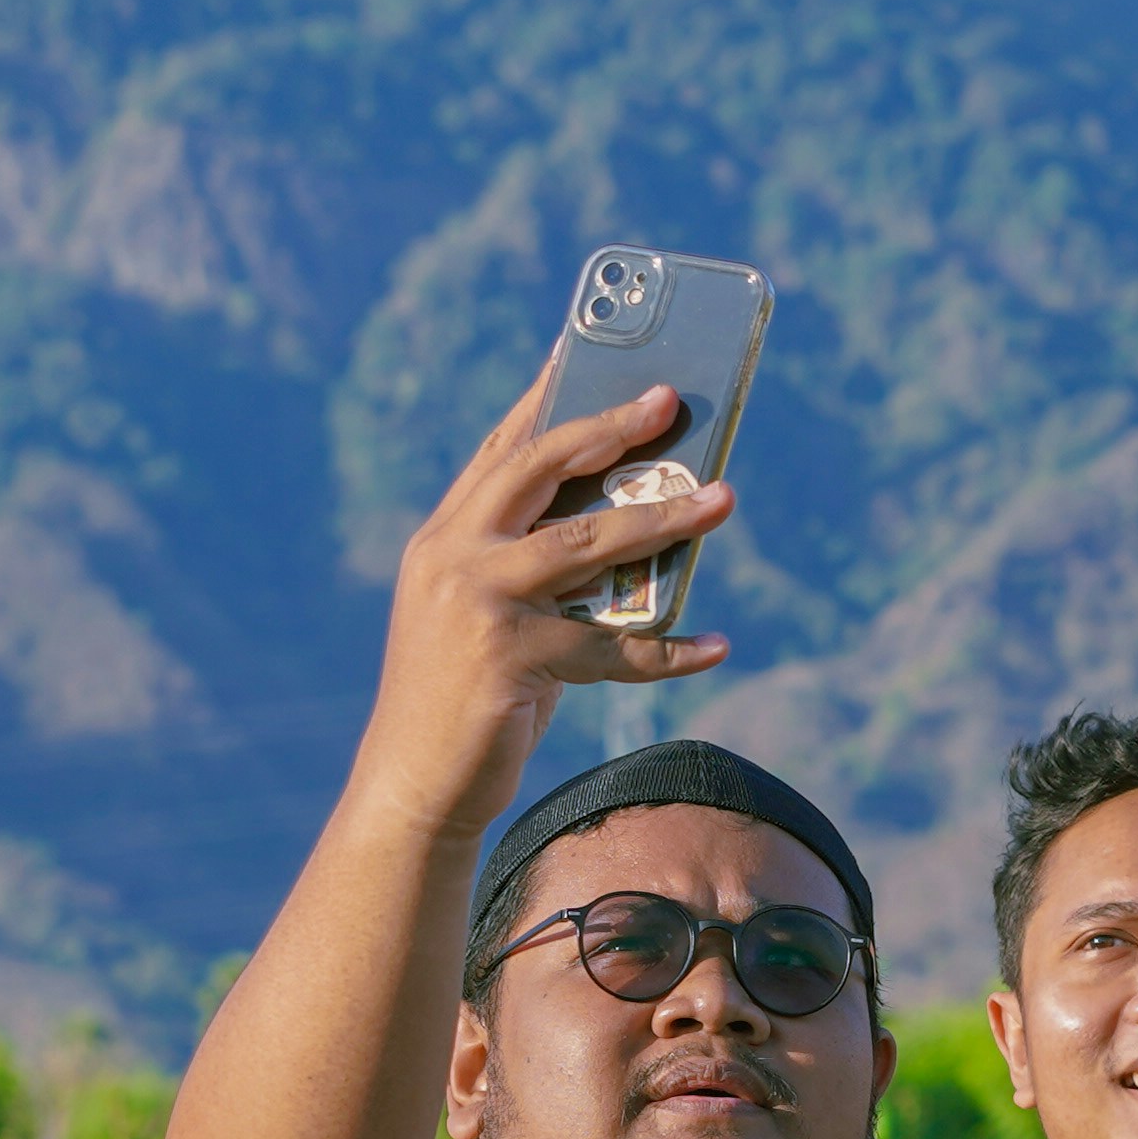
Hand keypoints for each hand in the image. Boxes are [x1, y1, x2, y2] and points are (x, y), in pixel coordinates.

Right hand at [340, 365, 730, 840]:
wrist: (412, 789)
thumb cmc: (466, 704)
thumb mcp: (491, 619)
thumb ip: (539, 574)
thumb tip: (637, 535)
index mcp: (445, 539)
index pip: (502, 449)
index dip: (548, 397)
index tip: (586, 349)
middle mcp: (452, 556)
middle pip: (540, 468)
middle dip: (610, 429)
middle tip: (670, 400)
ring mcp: (476, 603)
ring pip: (586, 544)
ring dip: (663, 519)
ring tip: (724, 499)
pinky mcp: (506, 658)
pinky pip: (609, 646)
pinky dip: (668, 650)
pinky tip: (715, 645)